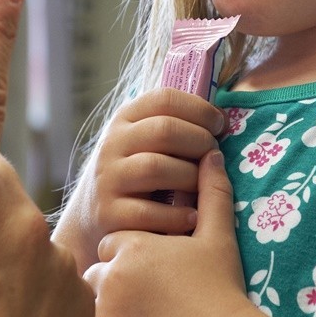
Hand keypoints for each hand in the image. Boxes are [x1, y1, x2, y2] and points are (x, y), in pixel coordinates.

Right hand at [63, 89, 225, 272]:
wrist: (93, 217)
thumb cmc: (137, 174)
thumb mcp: (144, 142)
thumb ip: (174, 126)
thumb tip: (222, 119)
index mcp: (125, 119)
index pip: (165, 98)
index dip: (200, 109)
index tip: (219, 126)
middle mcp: (112, 144)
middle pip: (164, 130)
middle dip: (200, 142)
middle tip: (214, 157)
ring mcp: (107, 179)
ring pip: (156, 167)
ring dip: (191, 177)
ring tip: (203, 188)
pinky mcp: (108, 214)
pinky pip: (149, 212)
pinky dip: (178, 215)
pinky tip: (191, 217)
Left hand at [83, 149, 252, 316]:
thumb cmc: (221, 289)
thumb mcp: (218, 237)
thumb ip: (212, 193)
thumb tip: (212, 155)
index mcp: (130, 246)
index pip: (112, 246)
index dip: (131, 259)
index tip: (153, 274)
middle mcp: (108, 276)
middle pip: (96, 276)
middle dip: (113, 288)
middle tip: (146, 304)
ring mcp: (102, 315)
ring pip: (89, 312)